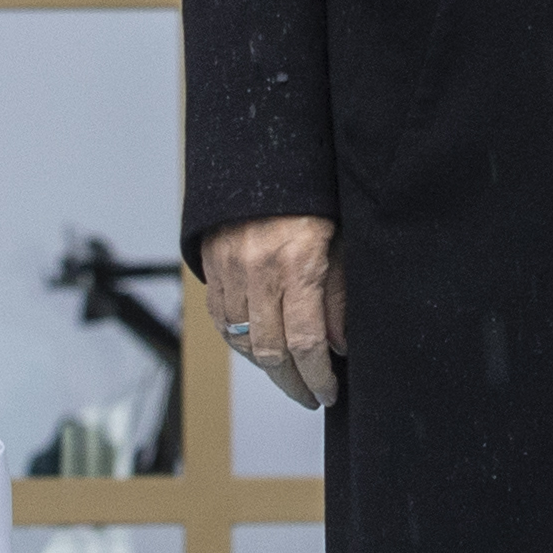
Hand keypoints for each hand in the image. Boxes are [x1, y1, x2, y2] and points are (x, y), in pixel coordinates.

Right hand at [203, 214, 345, 408]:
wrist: (264, 157)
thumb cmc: (311, 200)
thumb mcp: (340, 243)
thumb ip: (338, 296)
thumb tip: (338, 346)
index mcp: (297, 264)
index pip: (306, 342)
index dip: (318, 377)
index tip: (328, 393)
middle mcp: (259, 270)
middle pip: (271, 352)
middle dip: (293, 383)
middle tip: (310, 395)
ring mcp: (230, 269)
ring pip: (241, 340)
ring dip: (266, 366)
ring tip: (288, 374)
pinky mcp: (211, 265)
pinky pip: (220, 319)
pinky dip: (238, 341)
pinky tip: (258, 348)